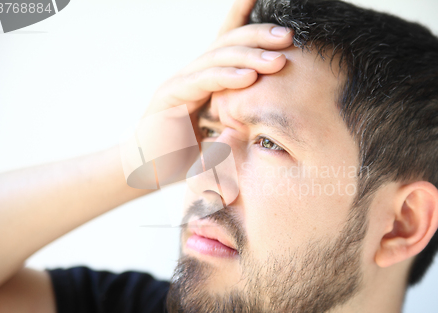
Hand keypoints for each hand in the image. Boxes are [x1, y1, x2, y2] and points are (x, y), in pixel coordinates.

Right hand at [123, 1, 292, 188]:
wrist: (149, 172)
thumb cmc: (188, 155)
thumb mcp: (224, 139)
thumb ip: (241, 128)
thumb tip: (270, 127)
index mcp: (209, 78)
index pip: (230, 44)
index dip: (248, 21)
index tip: (278, 14)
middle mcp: (195, 74)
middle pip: (228, 42)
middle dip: (259, 36)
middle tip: (289, 37)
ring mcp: (182, 82)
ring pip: (217, 57)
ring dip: (249, 56)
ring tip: (277, 60)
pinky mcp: (170, 95)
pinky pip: (202, 81)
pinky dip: (226, 77)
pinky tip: (248, 77)